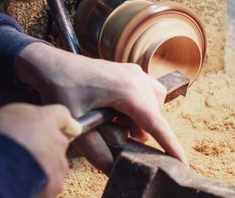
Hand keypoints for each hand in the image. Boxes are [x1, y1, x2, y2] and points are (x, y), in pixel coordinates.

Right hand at [0, 103, 81, 197]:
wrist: (0, 167)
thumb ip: (5, 124)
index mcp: (45, 118)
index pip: (63, 114)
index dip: (63, 121)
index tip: (67, 127)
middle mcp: (57, 139)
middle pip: (58, 141)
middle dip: (46, 147)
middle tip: (25, 154)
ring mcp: (59, 163)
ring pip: (55, 164)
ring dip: (42, 168)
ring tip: (19, 173)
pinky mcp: (55, 185)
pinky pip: (49, 185)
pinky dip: (39, 186)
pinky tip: (20, 186)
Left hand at [17, 42, 187, 172]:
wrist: (52, 64)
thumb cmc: (62, 88)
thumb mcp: (77, 123)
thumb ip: (97, 151)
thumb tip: (115, 169)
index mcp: (128, 90)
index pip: (156, 123)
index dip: (170, 145)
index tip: (182, 162)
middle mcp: (136, 78)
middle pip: (155, 113)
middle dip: (143, 130)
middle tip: (120, 136)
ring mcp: (133, 71)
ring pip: (153, 101)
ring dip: (142, 116)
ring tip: (118, 122)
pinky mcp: (127, 70)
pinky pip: (145, 90)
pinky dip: (138, 104)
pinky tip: (118, 109)